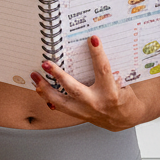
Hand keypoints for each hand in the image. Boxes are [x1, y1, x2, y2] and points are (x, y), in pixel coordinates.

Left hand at [29, 36, 145, 131]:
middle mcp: (96, 103)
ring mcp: (85, 111)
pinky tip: (40, 89)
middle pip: (73, 88)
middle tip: (46, 63)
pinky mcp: (79, 116)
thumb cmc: (124, 98)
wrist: (125, 119)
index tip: (92, 39)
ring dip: (45, 89)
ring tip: (35, 76)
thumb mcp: (121, 82)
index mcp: (110, 92)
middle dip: (58, 75)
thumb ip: (107, 70)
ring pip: (60, 102)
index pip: (103, 70)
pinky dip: (48, 98)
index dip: (97, 54)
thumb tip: (93, 48)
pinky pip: (60, 108)